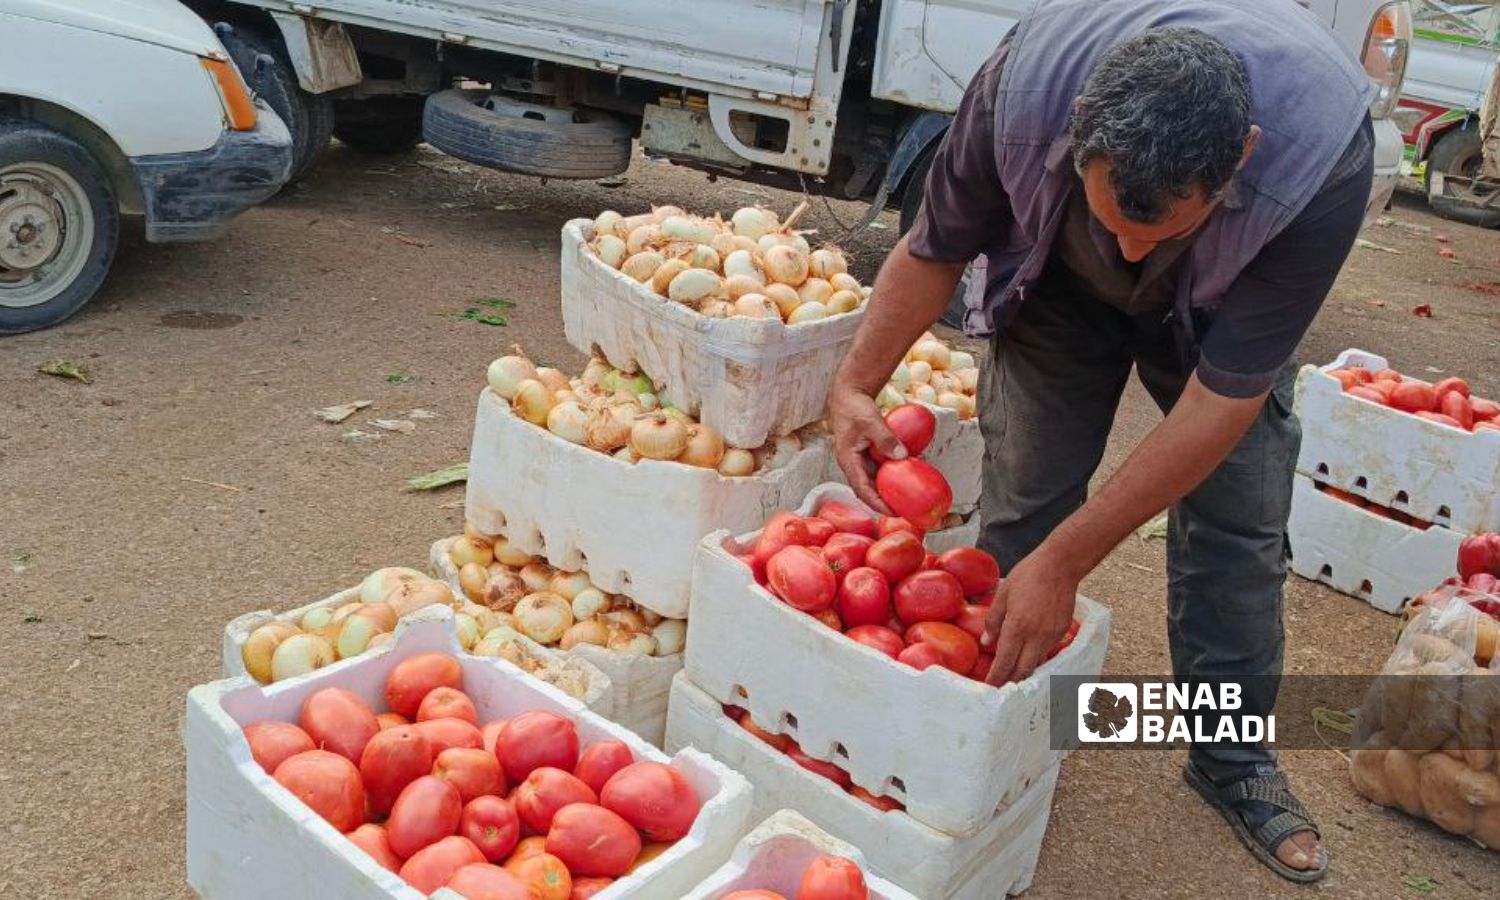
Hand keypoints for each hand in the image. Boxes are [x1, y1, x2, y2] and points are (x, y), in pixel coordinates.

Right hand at [828, 385, 905, 510]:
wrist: (849, 393)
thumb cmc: (855, 407)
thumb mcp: (871, 421)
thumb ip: (885, 439)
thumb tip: (902, 456)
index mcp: (848, 461)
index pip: (861, 489)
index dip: (877, 503)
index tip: (892, 512)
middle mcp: (852, 464)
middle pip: (867, 490)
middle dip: (884, 502)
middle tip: (904, 510)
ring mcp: (859, 460)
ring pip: (874, 481)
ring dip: (887, 490)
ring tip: (906, 499)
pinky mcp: (866, 454)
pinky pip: (879, 469)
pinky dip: (890, 475)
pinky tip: (905, 476)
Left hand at [982, 548, 1078, 684]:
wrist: (1060, 566)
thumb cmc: (1028, 575)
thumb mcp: (1003, 594)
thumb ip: (993, 620)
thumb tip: (985, 642)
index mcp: (1017, 627)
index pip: (1005, 661)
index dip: (996, 677)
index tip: (988, 687)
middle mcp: (1036, 636)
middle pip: (1023, 670)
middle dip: (1011, 682)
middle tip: (1000, 687)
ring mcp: (1052, 636)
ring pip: (1037, 663)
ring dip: (1024, 670)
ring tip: (1013, 674)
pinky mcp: (1062, 632)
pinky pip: (1047, 650)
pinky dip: (1036, 656)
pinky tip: (1029, 653)